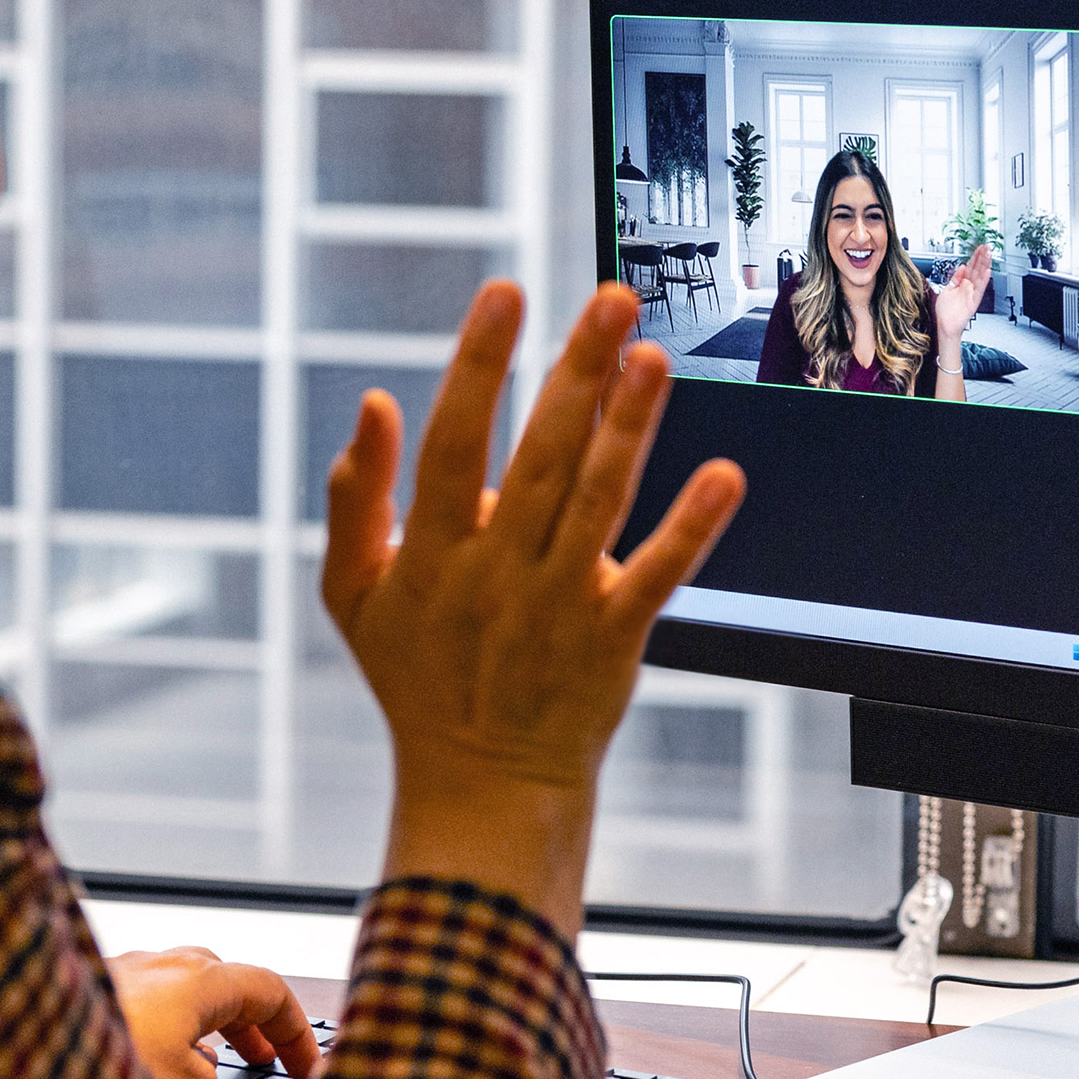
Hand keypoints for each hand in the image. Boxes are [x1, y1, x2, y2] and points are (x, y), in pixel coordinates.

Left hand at [105, 946, 319, 1078]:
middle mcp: (166, 963)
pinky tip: (160, 1052)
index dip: (297, 1033)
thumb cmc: (104, 1049)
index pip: (272, 993)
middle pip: (232, 987)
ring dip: (213, 1025)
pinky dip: (173, 1024)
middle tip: (269, 1062)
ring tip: (217, 1060)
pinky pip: (152, 999)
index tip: (306, 1065)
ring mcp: (129, 969)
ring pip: (189, 990)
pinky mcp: (98, 983)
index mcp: (200, 979)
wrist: (23, 1035)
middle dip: (255, 1027)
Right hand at [323, 282, 745, 936]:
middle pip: (541, 457)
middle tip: (611, 298)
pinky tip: (725, 477)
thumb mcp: (354, 593)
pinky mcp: (613, 640)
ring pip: (598, 503)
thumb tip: (374, 401)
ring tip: (654, 357)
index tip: (505, 292)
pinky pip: (656, 577)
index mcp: (430, 551)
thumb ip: (355, 498)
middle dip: (575, 373)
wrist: (480, 787)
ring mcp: (557, 606)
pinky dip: (690, 529)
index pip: (454, 441)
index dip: (478, 364)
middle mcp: (495, 571)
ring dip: (630, 429)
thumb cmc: (416, 677)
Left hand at [932, 244, 994, 349]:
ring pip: (980, 276)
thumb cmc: (945, 312)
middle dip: (982, 258)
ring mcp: (972, 294)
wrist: (945, 326)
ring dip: (984, 265)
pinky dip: (983, 280)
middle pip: (977, 270)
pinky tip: (987, 271)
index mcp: (962, 284)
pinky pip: (980, 289)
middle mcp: (968, 288)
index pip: (970, 267)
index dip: (975, 257)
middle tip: (986, 247)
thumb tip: (961, 267)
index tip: (979, 248)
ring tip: (988, 254)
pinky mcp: (973, 301)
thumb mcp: (947, 289)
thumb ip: (955, 278)